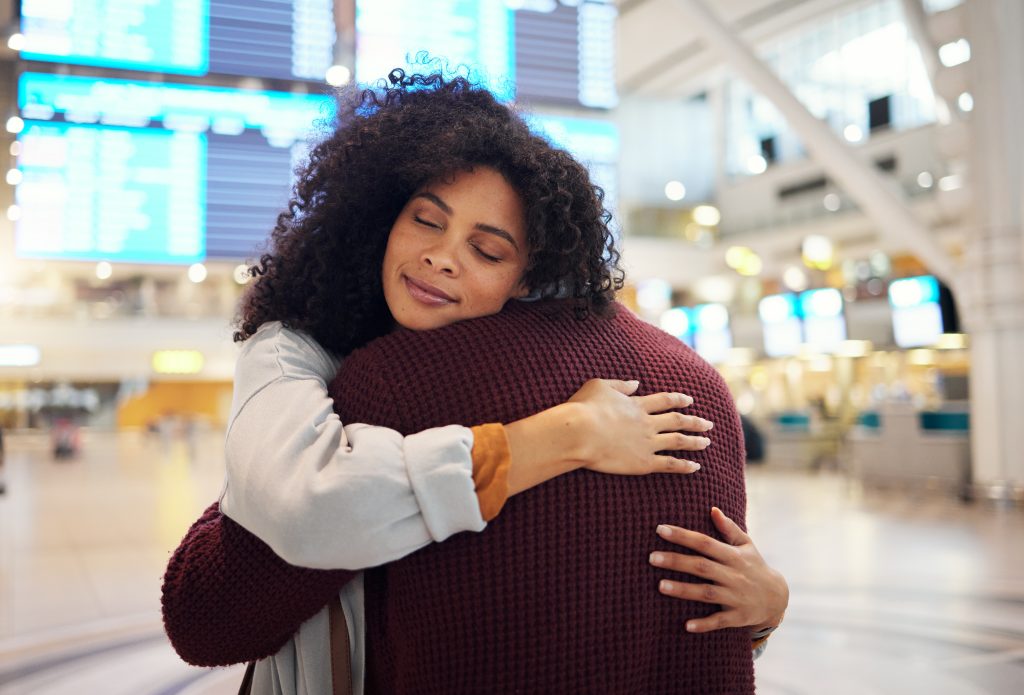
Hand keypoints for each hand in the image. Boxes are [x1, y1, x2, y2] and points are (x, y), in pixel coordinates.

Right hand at [568, 379, 713, 474]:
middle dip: (695, 421)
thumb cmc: (584, 408)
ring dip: (695, 442)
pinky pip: (670, 464)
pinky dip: (685, 466)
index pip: (665, 400)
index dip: (679, 400)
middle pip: (678, 421)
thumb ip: (620, 385)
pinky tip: (696, 467)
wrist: (579, 432)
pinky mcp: (644, 463)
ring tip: (707, 442)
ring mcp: (648, 443)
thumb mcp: (600, 386)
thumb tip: (636, 383)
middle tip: (709, 424)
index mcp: (637, 404)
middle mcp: (648, 423)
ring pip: (679, 441)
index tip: (690, 400)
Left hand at [650, 507, 787, 632]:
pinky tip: (686, 626)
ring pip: (707, 593)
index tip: (660, 530)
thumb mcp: (747, 545)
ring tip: (660, 586)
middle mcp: (734, 575)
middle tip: (651, 557)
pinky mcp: (738, 617)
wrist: (777, 598)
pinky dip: (704, 624)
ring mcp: (736, 596)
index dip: (683, 536)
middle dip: (676, 561)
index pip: (705, 543)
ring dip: (684, 590)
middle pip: (702, 566)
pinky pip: (719, 621)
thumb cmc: (755, 566)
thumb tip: (712, 509)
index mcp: (733, 555)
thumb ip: (729, 528)